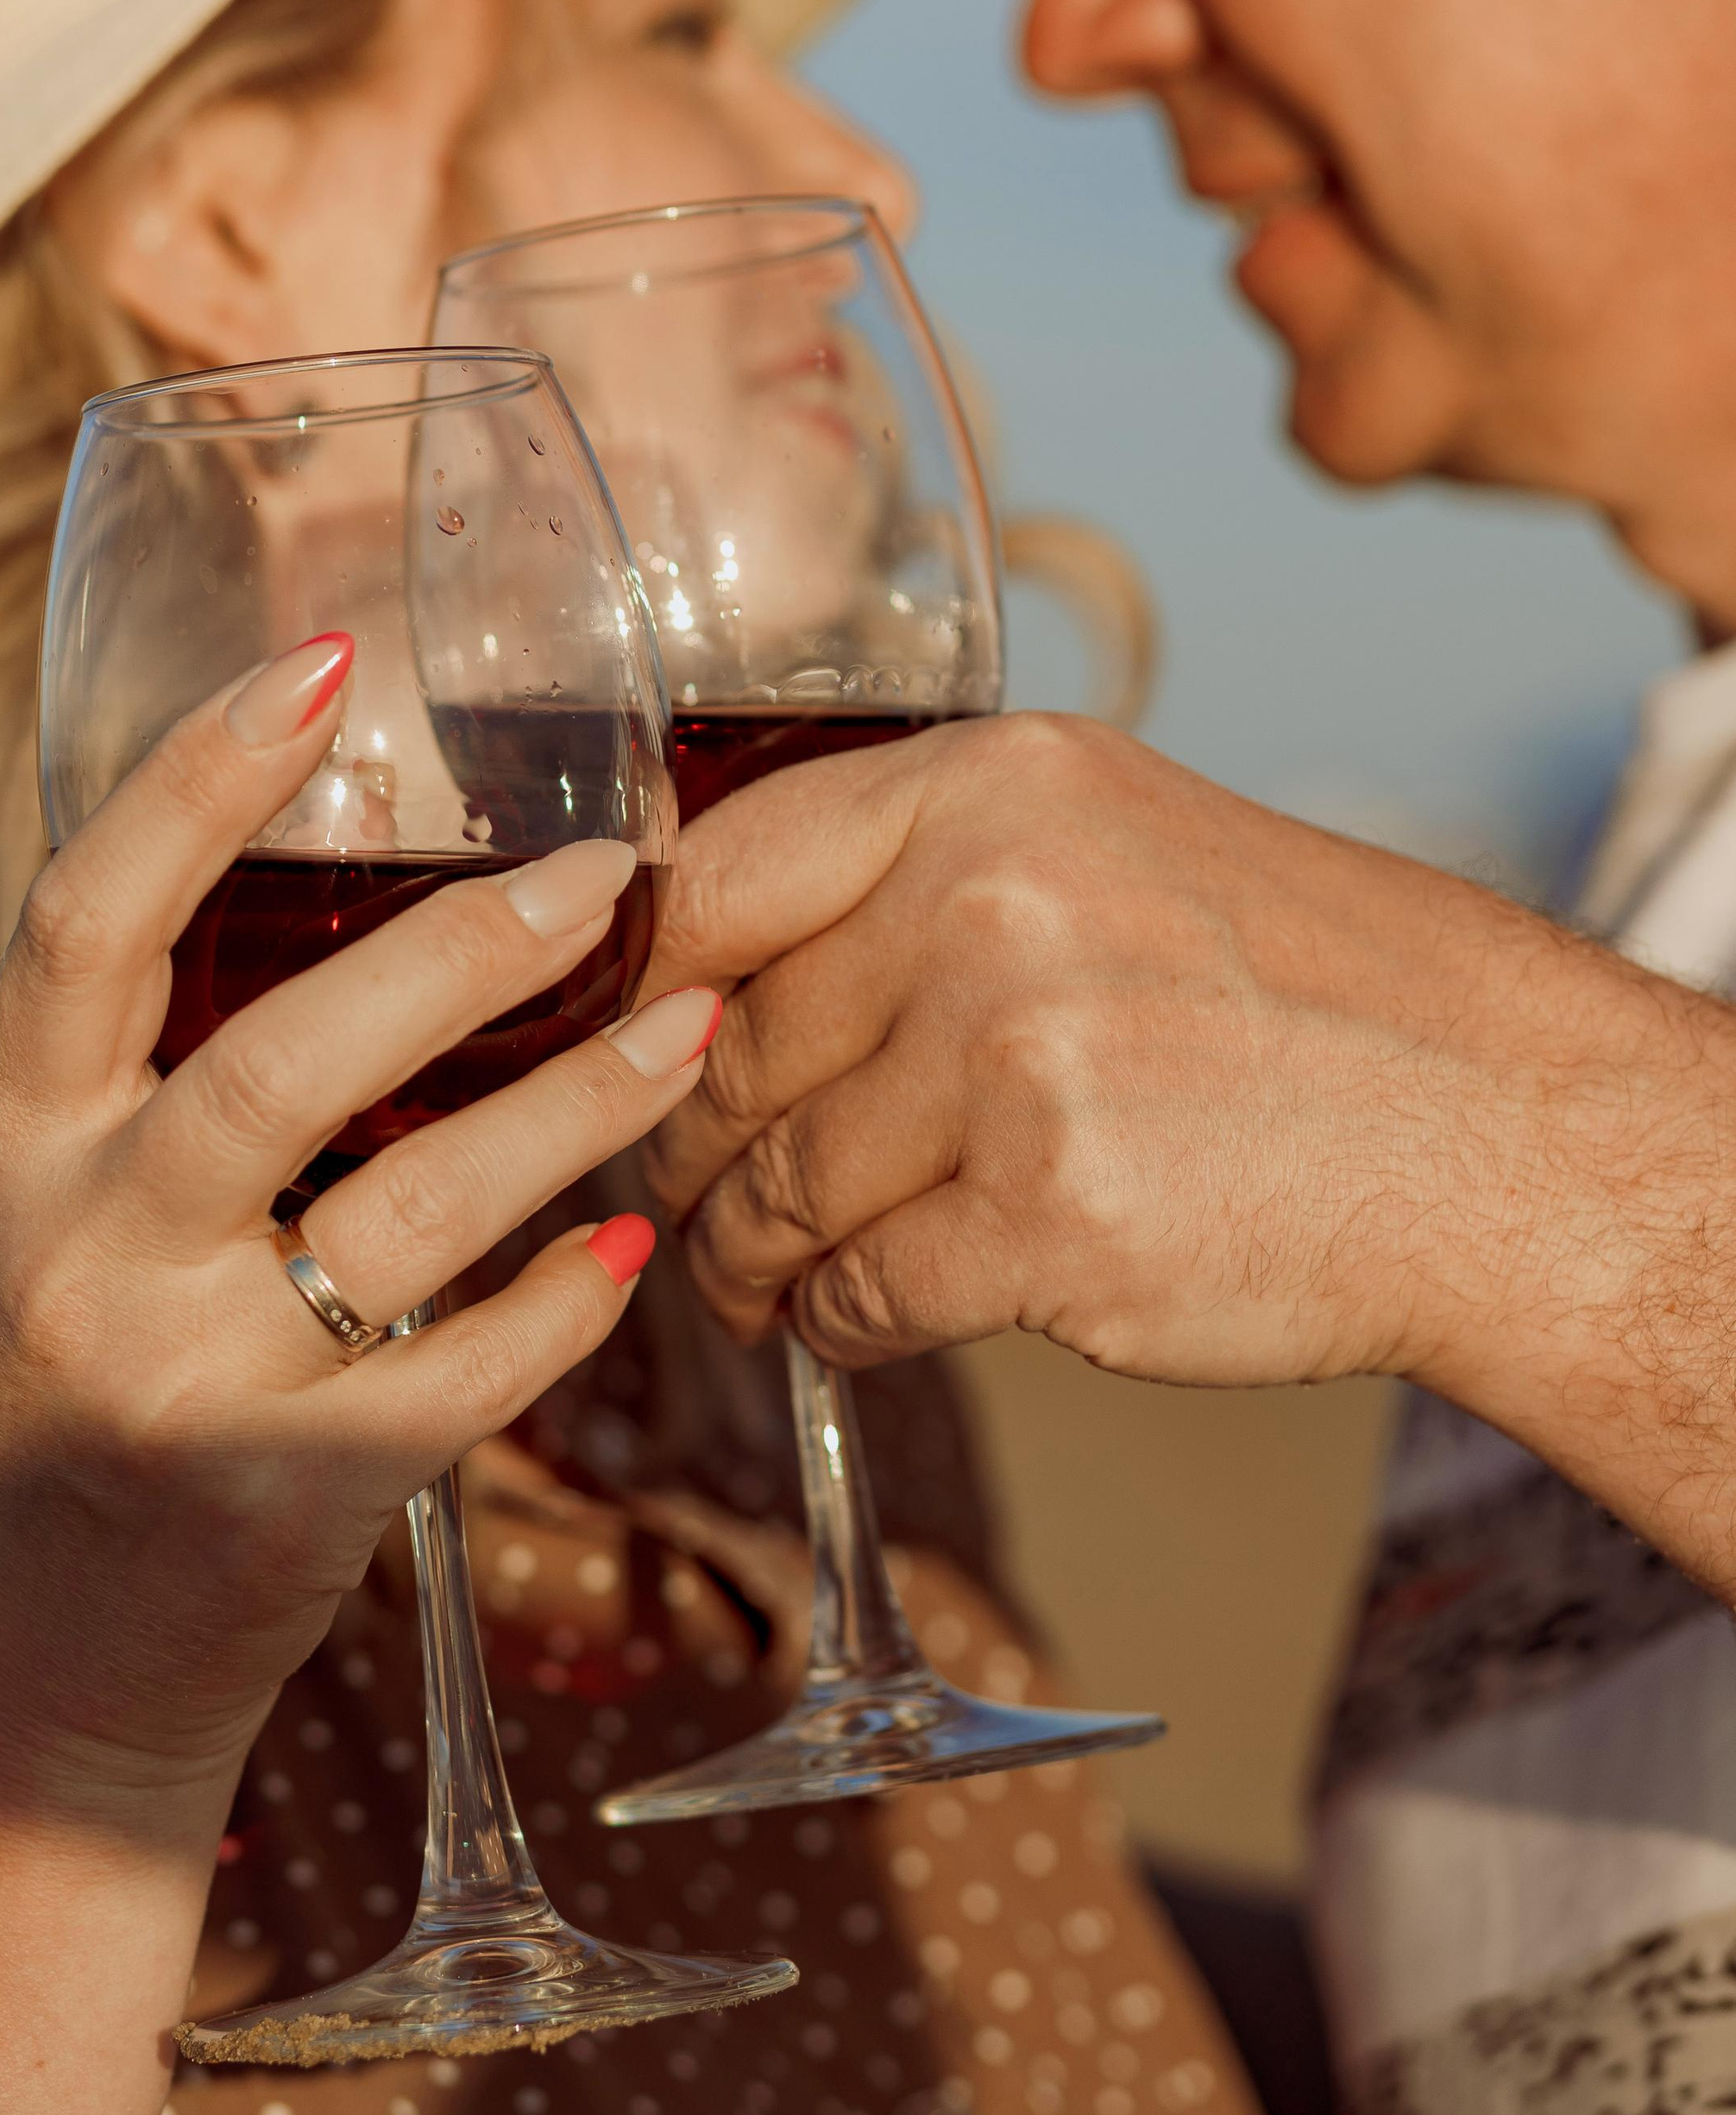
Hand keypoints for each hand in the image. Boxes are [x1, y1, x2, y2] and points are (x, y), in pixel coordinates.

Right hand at [0, 632, 715, 2114]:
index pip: (82, 922)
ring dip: (575, 1114)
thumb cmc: (62, 1394)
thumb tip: (356, 897)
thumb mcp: (51, 1217)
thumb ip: (148, 1082)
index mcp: (14, 1145)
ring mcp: (183, 1383)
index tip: (320, 660)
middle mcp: (80, 1249)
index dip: (193, 783)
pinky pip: (463, 1375)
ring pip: (409, 1215)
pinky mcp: (286, 1498)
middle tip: (605, 875)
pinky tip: (636, 1243)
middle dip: (460, 957)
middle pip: (279, 1064)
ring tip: (696, 1027)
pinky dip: (563, 1302)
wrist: (10, 1680)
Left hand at [645, 716, 1735, 1571]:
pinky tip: (848, 1323)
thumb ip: (916, 880)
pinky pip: (856, 1287)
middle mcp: (983, 904)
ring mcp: (1014, 1063)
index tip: (622, 1047)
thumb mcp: (1107, 843)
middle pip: (734, 1048)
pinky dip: (833, 1322)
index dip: (639, 981)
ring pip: (779, 1184)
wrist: (1492, 1127)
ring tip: (750, 1280)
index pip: (718, 877)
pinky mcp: (1047, 1219)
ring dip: (745, 1253)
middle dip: (690, 1141)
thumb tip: (703, 970)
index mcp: (985, 790)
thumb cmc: (1296, 991)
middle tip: (692, 1192)